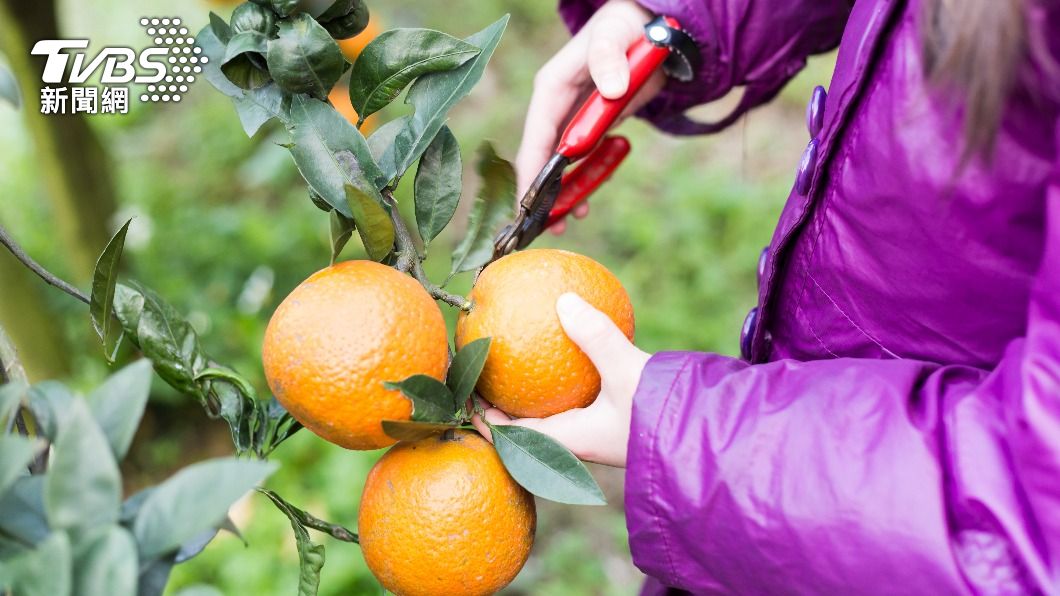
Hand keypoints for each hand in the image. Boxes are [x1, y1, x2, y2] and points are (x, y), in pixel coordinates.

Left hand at [472, 293, 650, 466]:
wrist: (709, 439)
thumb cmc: (662, 415)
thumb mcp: (627, 371)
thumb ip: (596, 336)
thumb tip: (564, 297)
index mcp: (570, 442)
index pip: (514, 439)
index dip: (488, 425)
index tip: (470, 402)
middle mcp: (582, 443)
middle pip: (530, 431)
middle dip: (510, 410)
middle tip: (491, 379)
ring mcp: (602, 436)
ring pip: (558, 420)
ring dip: (540, 401)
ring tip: (526, 369)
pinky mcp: (621, 423)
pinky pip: (585, 405)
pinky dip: (574, 387)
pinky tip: (578, 360)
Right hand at [517, 0, 665, 234]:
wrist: (652, 28)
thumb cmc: (626, 26)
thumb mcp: (614, 34)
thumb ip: (609, 58)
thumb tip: (611, 89)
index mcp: (552, 88)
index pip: (536, 135)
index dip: (531, 170)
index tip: (529, 203)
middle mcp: (556, 107)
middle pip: (542, 156)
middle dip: (544, 192)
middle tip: (552, 225)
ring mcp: (574, 120)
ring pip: (561, 165)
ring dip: (565, 193)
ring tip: (574, 219)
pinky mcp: (592, 127)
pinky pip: (583, 161)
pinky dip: (584, 182)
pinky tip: (588, 203)